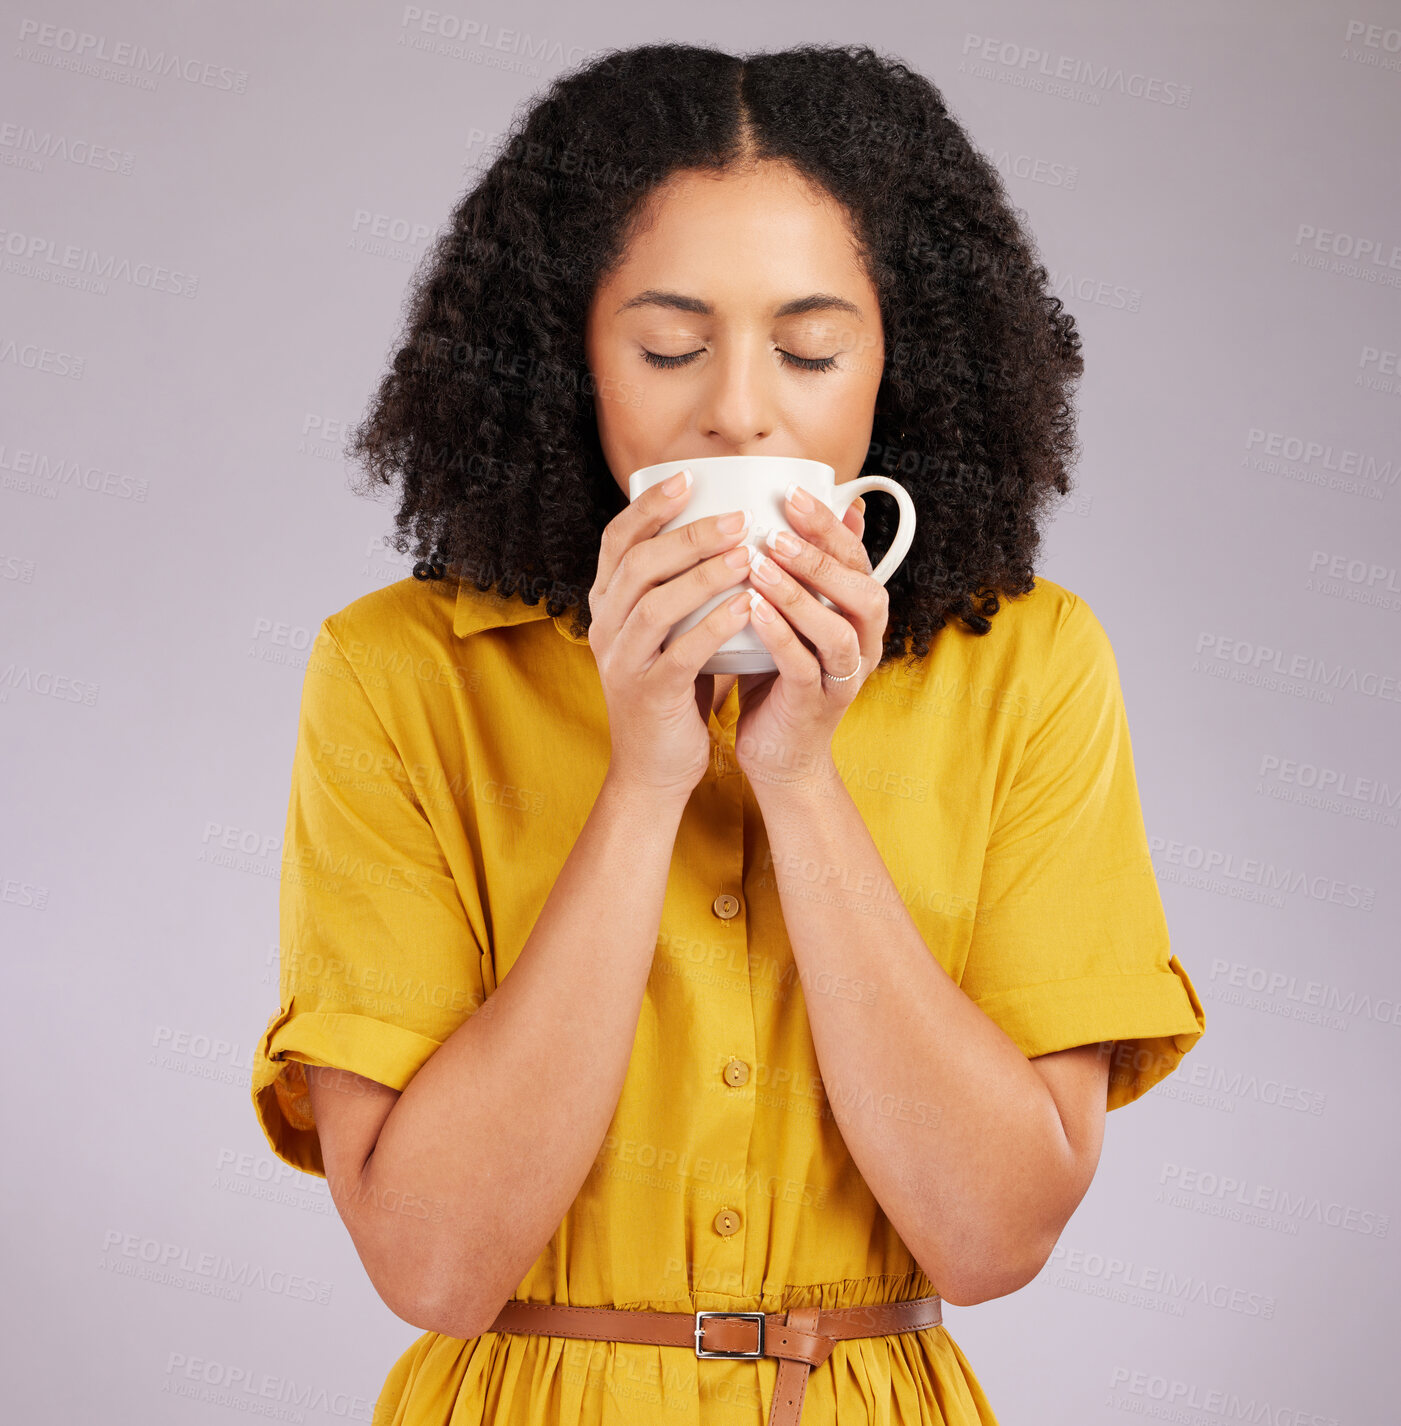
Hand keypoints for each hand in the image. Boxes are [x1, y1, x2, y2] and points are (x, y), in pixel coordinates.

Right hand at [588, 470, 756, 803]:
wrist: (654, 768)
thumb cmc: (676, 689)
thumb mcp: (674, 630)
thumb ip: (694, 586)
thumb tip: (742, 530)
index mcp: (608, 605)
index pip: (617, 540)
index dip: (649, 505)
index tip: (688, 478)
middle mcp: (606, 628)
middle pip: (637, 564)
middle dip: (688, 534)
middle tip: (737, 516)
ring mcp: (622, 662)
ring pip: (655, 604)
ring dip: (703, 575)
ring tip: (747, 554)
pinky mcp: (648, 695)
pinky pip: (679, 653)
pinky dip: (714, 625)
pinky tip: (747, 606)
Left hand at [732, 484, 880, 791]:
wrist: (779, 755)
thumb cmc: (781, 675)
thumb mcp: (796, 616)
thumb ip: (808, 570)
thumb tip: (826, 510)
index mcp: (861, 616)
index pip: (857, 560)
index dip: (830, 525)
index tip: (792, 494)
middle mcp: (863, 645)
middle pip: (863, 592)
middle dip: (822, 556)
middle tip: (779, 527)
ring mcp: (842, 679)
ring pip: (837, 631)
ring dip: (800, 595)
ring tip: (761, 564)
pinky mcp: (814, 706)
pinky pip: (803, 666)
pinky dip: (779, 635)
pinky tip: (751, 609)